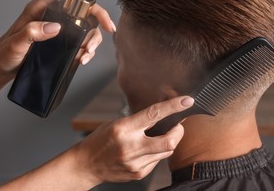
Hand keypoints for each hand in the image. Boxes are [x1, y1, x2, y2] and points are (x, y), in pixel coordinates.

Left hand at [0, 0, 115, 91]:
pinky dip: (88, 50)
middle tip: (109, 27)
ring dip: (93, 40)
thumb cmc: (5, 54)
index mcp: (39, 9)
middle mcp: (52, 16)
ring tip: (87, 54)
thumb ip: (32, 33)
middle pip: (83, 8)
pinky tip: (83, 59)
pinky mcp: (63, 40)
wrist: (3, 68)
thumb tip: (55, 26)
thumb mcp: (15, 45)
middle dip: (99, 17)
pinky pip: (83, 40)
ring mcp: (60, 28)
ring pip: (86, 27)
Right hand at [0, 96, 193, 189]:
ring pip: (166, 151)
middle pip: (169, 141)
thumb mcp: (118, 123)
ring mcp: (135, 163)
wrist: (86, 164)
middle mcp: (131, 147)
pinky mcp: (138, 173)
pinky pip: (158, 161)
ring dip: (168, 142)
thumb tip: (163, 114)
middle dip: (179, 131)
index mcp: (124, 129)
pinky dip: (158, 153)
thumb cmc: (100, 140)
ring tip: (157, 137)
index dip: (173, 107)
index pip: (154, 115)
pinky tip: (146, 150)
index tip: (187, 101)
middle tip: (178, 125)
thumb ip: (139, 121)